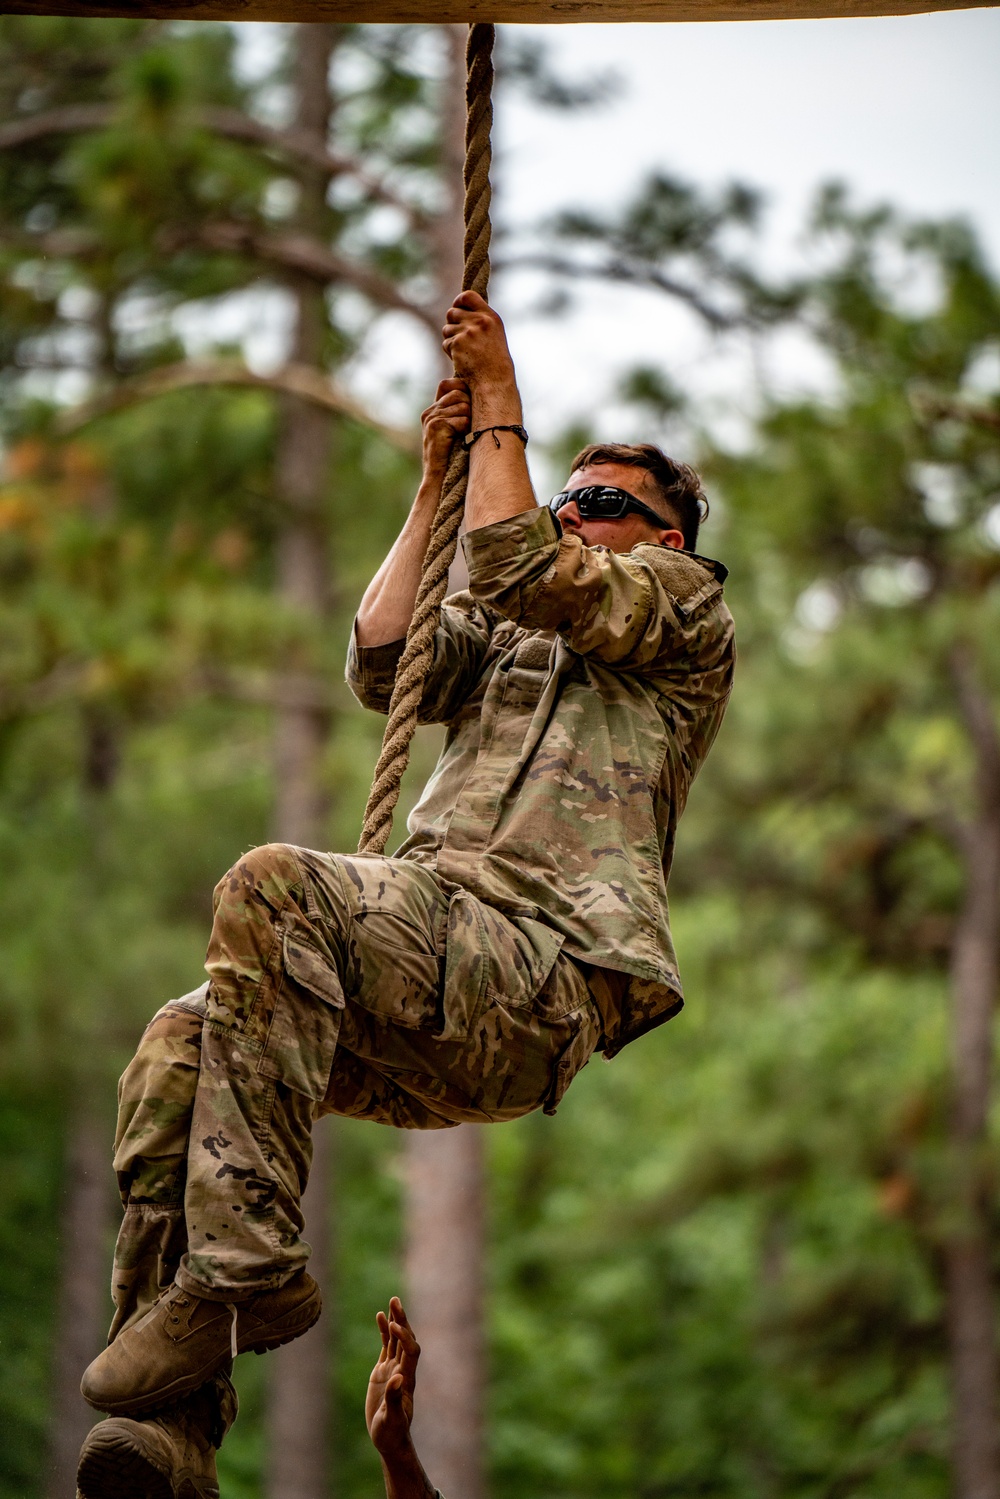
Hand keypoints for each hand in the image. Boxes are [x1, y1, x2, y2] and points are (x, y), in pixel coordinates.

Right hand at [366, 1296, 419, 1460]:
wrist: (389, 1439)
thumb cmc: (392, 1433)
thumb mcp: (391, 1419)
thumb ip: (394, 1398)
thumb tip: (398, 1378)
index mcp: (407, 1379)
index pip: (411, 1351)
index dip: (405, 1337)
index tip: (394, 1326)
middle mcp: (403, 1370)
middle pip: (406, 1339)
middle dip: (402, 1320)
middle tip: (396, 1301)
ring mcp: (393, 1369)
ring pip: (396, 1339)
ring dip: (395, 1321)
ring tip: (392, 1301)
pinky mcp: (383, 1372)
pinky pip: (386, 1346)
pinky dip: (383, 1332)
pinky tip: (380, 1317)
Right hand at [421, 379, 469, 474]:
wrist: (438, 477)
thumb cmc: (451, 457)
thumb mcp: (453, 430)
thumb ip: (458, 413)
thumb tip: (478, 397)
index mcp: (432, 410)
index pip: (446, 384)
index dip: (461, 387)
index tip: (470, 402)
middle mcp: (430, 411)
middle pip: (458, 393)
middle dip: (469, 407)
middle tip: (470, 424)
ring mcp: (432, 418)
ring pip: (463, 406)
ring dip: (469, 420)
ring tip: (465, 434)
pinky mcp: (436, 426)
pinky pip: (462, 419)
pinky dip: (466, 429)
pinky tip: (462, 439)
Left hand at [442, 290, 516, 397]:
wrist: (493, 379)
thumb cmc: (494, 361)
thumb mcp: (494, 334)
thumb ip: (480, 320)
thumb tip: (459, 309)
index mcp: (490, 317)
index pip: (468, 296)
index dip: (458, 301)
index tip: (457, 307)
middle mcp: (479, 321)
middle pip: (452, 312)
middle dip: (452, 324)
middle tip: (460, 338)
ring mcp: (468, 331)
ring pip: (447, 328)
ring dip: (451, 339)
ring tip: (464, 351)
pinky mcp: (458, 343)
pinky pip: (446, 343)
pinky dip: (450, 352)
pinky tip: (461, 359)